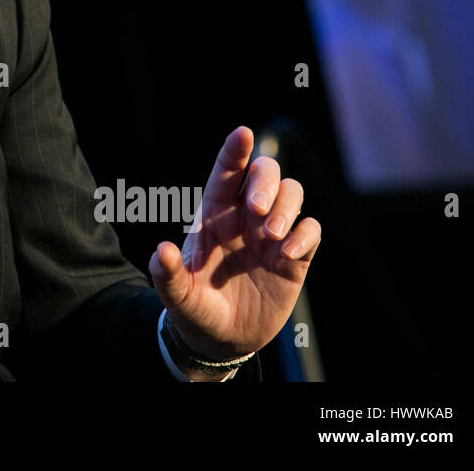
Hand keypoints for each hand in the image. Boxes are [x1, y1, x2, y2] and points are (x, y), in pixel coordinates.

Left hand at [148, 126, 320, 363]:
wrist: (222, 340)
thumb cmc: (195, 309)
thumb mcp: (177, 296)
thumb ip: (167, 275)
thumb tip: (161, 250)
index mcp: (214, 215)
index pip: (225, 173)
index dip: (234, 151)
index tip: (242, 133)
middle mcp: (245, 217)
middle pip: (265, 173)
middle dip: (265, 181)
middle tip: (258, 209)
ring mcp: (272, 235)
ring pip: (293, 193)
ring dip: (287, 206)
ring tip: (271, 235)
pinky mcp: (296, 258)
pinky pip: (311, 229)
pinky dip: (305, 234)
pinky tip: (288, 253)